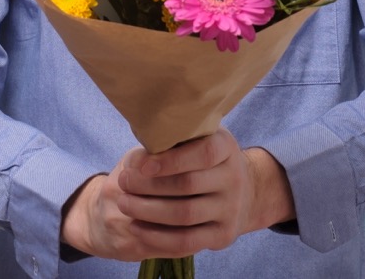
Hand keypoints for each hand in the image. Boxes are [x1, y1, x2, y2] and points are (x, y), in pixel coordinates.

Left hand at [61, 129, 294, 260]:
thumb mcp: (198, 137)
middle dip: (149, 187)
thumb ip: (175, 134)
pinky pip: (187, 242)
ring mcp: (231, 209)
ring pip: (184, 216)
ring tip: (124, 204)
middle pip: (188, 186)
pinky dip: (158, 238)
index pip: (204, 153)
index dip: (170, 160)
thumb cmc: (204, 158)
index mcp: (226, 148)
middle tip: (122, 183)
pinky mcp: (223, 236)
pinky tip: (137, 228)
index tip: (139, 164)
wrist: (242, 190)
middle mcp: (233, 179)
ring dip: (148, 212)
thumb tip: (138, 121)